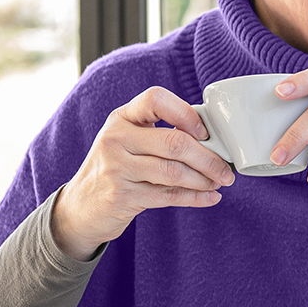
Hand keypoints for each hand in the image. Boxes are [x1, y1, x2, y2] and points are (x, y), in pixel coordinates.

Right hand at [52, 87, 234, 260]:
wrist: (81, 207)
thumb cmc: (116, 168)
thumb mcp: (128, 142)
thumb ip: (160, 135)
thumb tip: (213, 140)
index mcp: (121, 118)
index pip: (156, 99)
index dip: (186, 114)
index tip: (205, 132)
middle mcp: (116, 138)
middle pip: (174, 142)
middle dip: (208, 158)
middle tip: (226, 170)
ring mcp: (117, 167)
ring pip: (174, 171)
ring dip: (204, 179)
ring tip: (218, 182)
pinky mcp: (122, 196)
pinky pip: (169, 196)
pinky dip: (195, 198)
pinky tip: (210, 198)